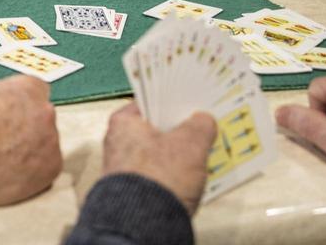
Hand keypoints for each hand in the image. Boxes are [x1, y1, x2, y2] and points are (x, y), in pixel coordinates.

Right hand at [0, 76, 60, 213]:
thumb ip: (6, 96)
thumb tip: (12, 102)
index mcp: (26, 90)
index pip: (37, 90)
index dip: (24, 104)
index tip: (16, 114)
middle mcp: (44, 112)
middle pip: (43, 115)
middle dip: (30, 125)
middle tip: (9, 137)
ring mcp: (52, 139)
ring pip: (47, 140)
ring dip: (33, 146)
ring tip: (7, 156)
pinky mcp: (53, 166)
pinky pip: (48, 163)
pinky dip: (35, 167)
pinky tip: (14, 169)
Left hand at [102, 102, 216, 215]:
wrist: (145, 222)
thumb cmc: (159, 178)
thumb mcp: (190, 144)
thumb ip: (200, 126)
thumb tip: (204, 120)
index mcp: (123, 122)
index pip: (152, 102)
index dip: (175, 102)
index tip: (194, 102)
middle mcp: (119, 142)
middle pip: (158, 129)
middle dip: (182, 130)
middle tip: (206, 127)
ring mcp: (126, 167)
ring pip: (161, 153)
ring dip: (183, 154)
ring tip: (206, 151)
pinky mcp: (137, 189)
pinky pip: (161, 174)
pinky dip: (177, 173)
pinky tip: (197, 175)